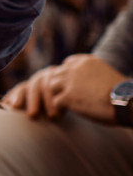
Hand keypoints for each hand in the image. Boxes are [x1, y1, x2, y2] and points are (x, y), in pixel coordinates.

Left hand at [2, 54, 125, 122]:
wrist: (128, 102)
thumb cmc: (122, 94)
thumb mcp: (105, 76)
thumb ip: (89, 76)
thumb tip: (80, 86)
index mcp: (85, 60)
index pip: (66, 65)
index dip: (66, 77)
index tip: (69, 87)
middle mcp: (74, 68)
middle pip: (55, 75)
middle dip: (56, 87)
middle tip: (59, 98)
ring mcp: (69, 81)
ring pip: (51, 87)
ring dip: (54, 97)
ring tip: (59, 107)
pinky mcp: (67, 96)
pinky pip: (55, 102)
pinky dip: (57, 109)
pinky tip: (62, 115)